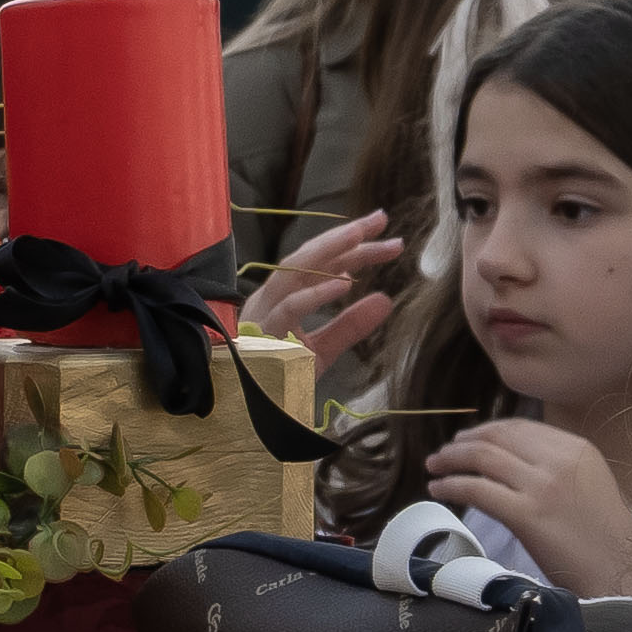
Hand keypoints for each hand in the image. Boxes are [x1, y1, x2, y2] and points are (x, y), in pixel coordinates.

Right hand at [244, 214, 406, 380]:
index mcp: (280, 298)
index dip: (349, 245)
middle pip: (309, 257)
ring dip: (329, 251)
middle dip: (344, 236)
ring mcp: (263, 313)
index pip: (317, 263)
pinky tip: (345, 283)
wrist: (246, 412)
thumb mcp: (322, 350)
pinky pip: (290, 308)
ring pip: (295, 271)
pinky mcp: (263, 333)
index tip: (382, 231)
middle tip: (380, 220)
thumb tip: (386, 300)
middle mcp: (269, 298)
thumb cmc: (276, 381)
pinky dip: (317, 294)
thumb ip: (350, 326)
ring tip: (361, 237)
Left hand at [429, 419, 631, 596]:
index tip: (467, 439)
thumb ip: (554, 466)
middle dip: (463, 442)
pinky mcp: (526, 514)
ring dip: (450, 459)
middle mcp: (559, 460)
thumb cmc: (604, 536)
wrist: (622, 571)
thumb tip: (507, 458)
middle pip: (496, 437)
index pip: (520, 428)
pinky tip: (439, 490)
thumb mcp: (587, 484)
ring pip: (482, 458)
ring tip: (434, 467)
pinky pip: (476, 490)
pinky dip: (451, 486)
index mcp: (576, 448)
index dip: (486, 430)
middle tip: (443, 453)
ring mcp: (542, 486)